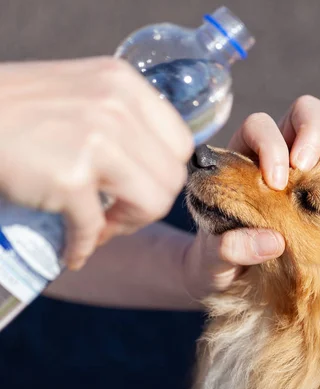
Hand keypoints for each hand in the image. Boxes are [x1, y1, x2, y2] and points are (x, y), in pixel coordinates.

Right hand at [0, 57, 192, 269]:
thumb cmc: (16, 106)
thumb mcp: (82, 91)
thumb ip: (122, 118)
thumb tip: (153, 165)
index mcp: (125, 84)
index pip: (181, 143)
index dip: (166, 173)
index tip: (142, 186)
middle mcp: (118, 108)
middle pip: (171, 178)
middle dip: (149, 205)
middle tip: (119, 213)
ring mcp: (97, 142)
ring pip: (151, 204)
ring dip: (126, 225)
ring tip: (101, 227)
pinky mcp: (69, 177)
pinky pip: (94, 227)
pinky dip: (84, 247)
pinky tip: (74, 251)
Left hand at [184, 95, 319, 294]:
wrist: (228, 274)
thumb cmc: (215, 260)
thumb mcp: (212, 261)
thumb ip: (228, 250)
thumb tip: (272, 242)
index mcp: (238, 161)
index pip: (257, 128)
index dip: (269, 146)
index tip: (275, 183)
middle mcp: (270, 150)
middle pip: (296, 113)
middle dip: (307, 132)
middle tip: (307, 168)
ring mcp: (298, 159)